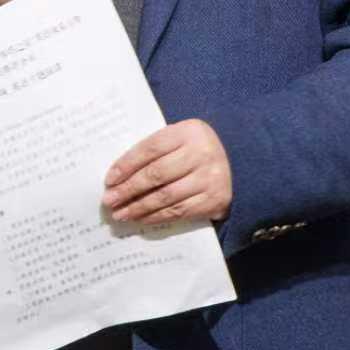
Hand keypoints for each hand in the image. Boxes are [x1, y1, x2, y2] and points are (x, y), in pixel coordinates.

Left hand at [103, 119, 232, 224]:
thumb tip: (118, 176)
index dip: (126, 165)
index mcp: (189, 131)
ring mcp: (209, 178)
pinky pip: (178, 211)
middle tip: (109, 201)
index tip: (109, 180)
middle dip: (128, 189)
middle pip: (156, 174)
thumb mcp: (181, 138)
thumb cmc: (197, 149)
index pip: (150, 148)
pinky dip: (156, 216)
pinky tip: (141, 218)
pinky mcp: (214, 200)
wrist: (240, 162)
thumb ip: (156, 150)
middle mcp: (201, 153)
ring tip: (120, 214)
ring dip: (138, 207)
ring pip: (165, 196)